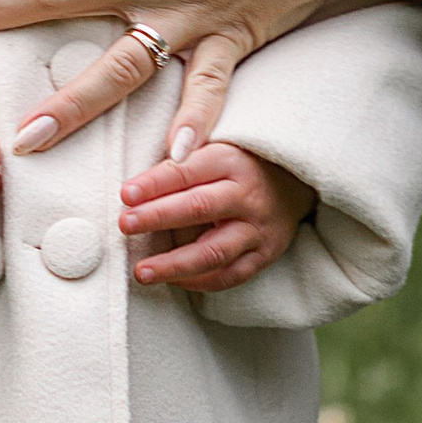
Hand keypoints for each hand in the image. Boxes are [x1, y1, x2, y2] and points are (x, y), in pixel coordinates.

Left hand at [125, 139, 314, 292]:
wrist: (297, 179)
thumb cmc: (241, 159)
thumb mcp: (217, 140)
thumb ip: (186, 144)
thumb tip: (156, 159)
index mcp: (232, 160)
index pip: (188, 171)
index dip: (155, 182)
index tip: (125, 194)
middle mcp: (248, 195)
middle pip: (199, 208)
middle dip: (158, 217)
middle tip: (125, 225)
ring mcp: (259, 228)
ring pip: (213, 251)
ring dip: (174, 264)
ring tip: (141, 272)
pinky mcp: (266, 253)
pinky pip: (231, 275)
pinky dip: (200, 282)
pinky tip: (173, 281)